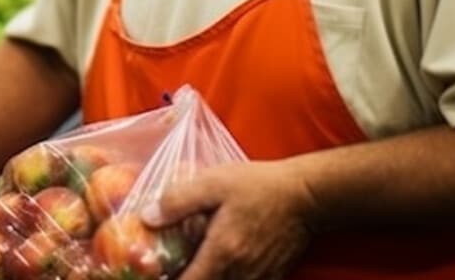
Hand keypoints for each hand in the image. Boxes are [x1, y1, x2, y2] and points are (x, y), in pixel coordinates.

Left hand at [141, 161, 315, 279]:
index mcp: (222, 254)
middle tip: (177, 267)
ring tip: (197, 265)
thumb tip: (147, 217)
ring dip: (208, 279)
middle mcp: (240, 274)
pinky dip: (227, 279)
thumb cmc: (260, 186)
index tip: (157, 274)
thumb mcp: (215, 183)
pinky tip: (221, 265)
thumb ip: (178, 201)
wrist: (307, 195)